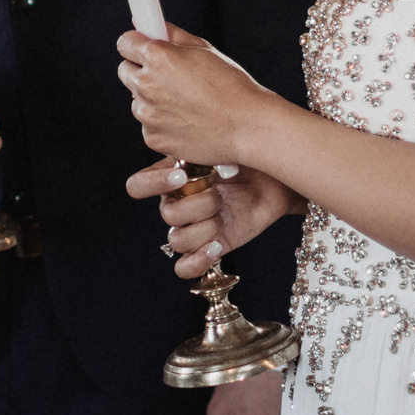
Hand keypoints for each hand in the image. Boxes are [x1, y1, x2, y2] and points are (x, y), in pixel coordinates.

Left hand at [116, 24, 276, 169]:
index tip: (142, 48)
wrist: (247, 126)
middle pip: (125, 71)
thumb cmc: (232, 86)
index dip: (136, 44)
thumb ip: (172, 35)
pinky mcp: (153, 138)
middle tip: (168, 76)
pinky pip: (149, 125)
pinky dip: (162, 123)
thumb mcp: (204, 49)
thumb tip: (150, 24)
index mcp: (158, 57)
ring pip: (138, 100)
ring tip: (186, 102)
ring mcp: (148, 114)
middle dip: (141, 70)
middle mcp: (147, 85)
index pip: (125, 43)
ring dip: (153, 99)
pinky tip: (187, 120)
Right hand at [126, 160, 299, 279]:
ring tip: (223, 217)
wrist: (275, 178)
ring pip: (177, 240)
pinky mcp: (209, 247)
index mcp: (171, 177)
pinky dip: (197, 261)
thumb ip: (202, 153)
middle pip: (168, 214)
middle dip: (198, 205)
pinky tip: (215, 246)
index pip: (138, 186)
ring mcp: (193, 227)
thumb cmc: (248, 156)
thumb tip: (190, 165)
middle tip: (220, 193)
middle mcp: (178, 203)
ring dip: (203, 229)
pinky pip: (184, 267)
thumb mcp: (224, 146)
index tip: (182, 175)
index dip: (153, 183)